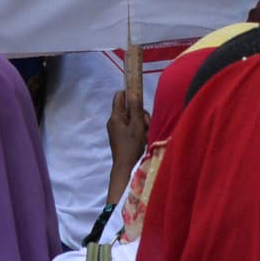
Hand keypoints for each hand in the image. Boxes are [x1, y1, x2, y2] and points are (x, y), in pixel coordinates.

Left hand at [107, 55, 149, 190]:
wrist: (125, 168)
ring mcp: (117, 130)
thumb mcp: (136, 125)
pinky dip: (139, 131)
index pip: (120, 96)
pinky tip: (143, 139)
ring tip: (145, 134)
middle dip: (140, 114)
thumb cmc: (131, 146)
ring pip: (133, 119)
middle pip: (129, 108)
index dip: (130, 94)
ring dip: (141, 124)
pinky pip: (132, 128)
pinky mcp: (121, 137)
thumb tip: (133, 92)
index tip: (140, 98)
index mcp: (115, 117)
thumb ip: (135, 108)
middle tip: (145, 124)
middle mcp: (114, 121)